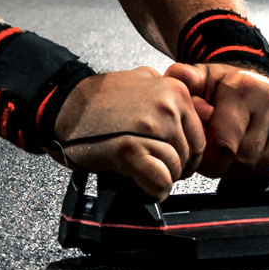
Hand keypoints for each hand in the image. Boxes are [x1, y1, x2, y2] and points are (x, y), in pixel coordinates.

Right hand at [50, 67, 207, 200]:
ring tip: (138, 168)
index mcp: (175, 89)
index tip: (165, 154)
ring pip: (175, 170)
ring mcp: (150, 127)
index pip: (199, 136)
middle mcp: (167, 106)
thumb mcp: (144, 80)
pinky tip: (139, 179)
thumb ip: (174, 95)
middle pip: (189, 155)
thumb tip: (206, 112)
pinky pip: (160, 181)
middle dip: (173, 166)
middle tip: (148, 164)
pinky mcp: (130, 150)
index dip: (183, 152)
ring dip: (159, 176)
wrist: (62, 105)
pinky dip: (152, 188)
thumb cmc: (100, 99)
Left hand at [164, 61, 268, 185]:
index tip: (205, 155)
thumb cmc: (227, 88)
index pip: (223, 146)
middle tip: (224, 155)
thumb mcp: (203, 80)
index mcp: (241, 87)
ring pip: (264, 166)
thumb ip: (186, 80)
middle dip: (228, 166)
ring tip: (242, 151)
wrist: (259, 80)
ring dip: (249, 170)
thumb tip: (176, 74)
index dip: (209, 160)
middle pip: (243, 160)